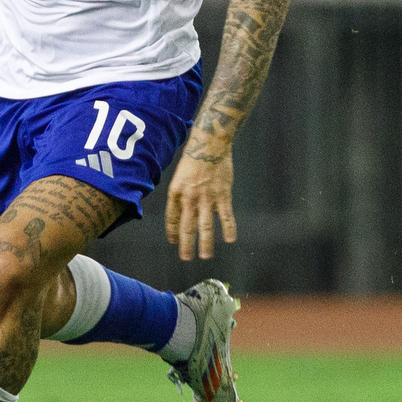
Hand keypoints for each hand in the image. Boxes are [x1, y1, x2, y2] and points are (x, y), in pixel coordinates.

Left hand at [164, 141, 235, 260]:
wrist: (210, 143)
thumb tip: (181, 209)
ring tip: (205, 256)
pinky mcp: (223, 195)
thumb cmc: (194, 157)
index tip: (173, 241)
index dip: (172, 231)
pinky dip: (228, 228)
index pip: (172, 218)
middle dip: (186, 244)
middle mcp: (190, 198)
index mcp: (176, 192)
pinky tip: (229, 239)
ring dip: (205, 242)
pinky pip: (226, 215)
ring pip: (205, 225)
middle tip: (186, 258)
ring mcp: (207, 198)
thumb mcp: (180, 175)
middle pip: (187, 226)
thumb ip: (180, 193)